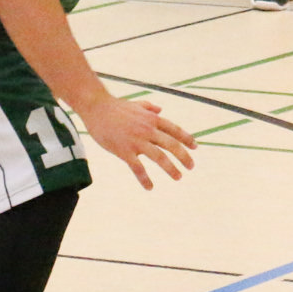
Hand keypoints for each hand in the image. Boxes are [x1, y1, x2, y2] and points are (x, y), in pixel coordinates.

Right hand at [79, 93, 197, 189]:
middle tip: (191, 166)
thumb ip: (149, 107)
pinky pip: (138, 168)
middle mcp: (148, 129)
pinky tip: (150, 187)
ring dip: (171, 168)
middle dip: (184, 156)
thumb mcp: (136, 104)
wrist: (97, 108)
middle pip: (171, 144)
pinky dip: (145, 179)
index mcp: (152, 119)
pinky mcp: (124, 150)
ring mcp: (136, 140)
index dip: (186, 139)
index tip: (195, 147)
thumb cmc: (115, 107)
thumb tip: (160, 110)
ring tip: (178, 177)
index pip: (174, 130)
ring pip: (159, 157)